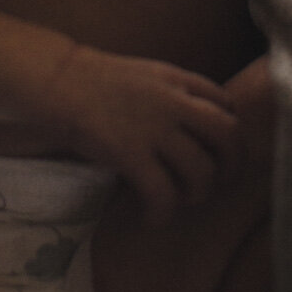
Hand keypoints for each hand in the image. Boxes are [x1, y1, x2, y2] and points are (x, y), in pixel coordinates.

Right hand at [50, 45, 240, 225]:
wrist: (59, 81)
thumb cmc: (97, 80)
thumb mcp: (146, 75)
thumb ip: (172, 93)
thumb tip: (191, 124)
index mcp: (177, 79)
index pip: (226, 104)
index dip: (229, 131)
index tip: (218, 150)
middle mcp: (173, 101)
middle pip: (228, 135)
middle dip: (232, 165)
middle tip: (220, 182)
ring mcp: (154, 127)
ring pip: (201, 170)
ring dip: (197, 194)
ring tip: (180, 200)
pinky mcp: (131, 153)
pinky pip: (163, 194)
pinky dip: (163, 213)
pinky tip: (151, 217)